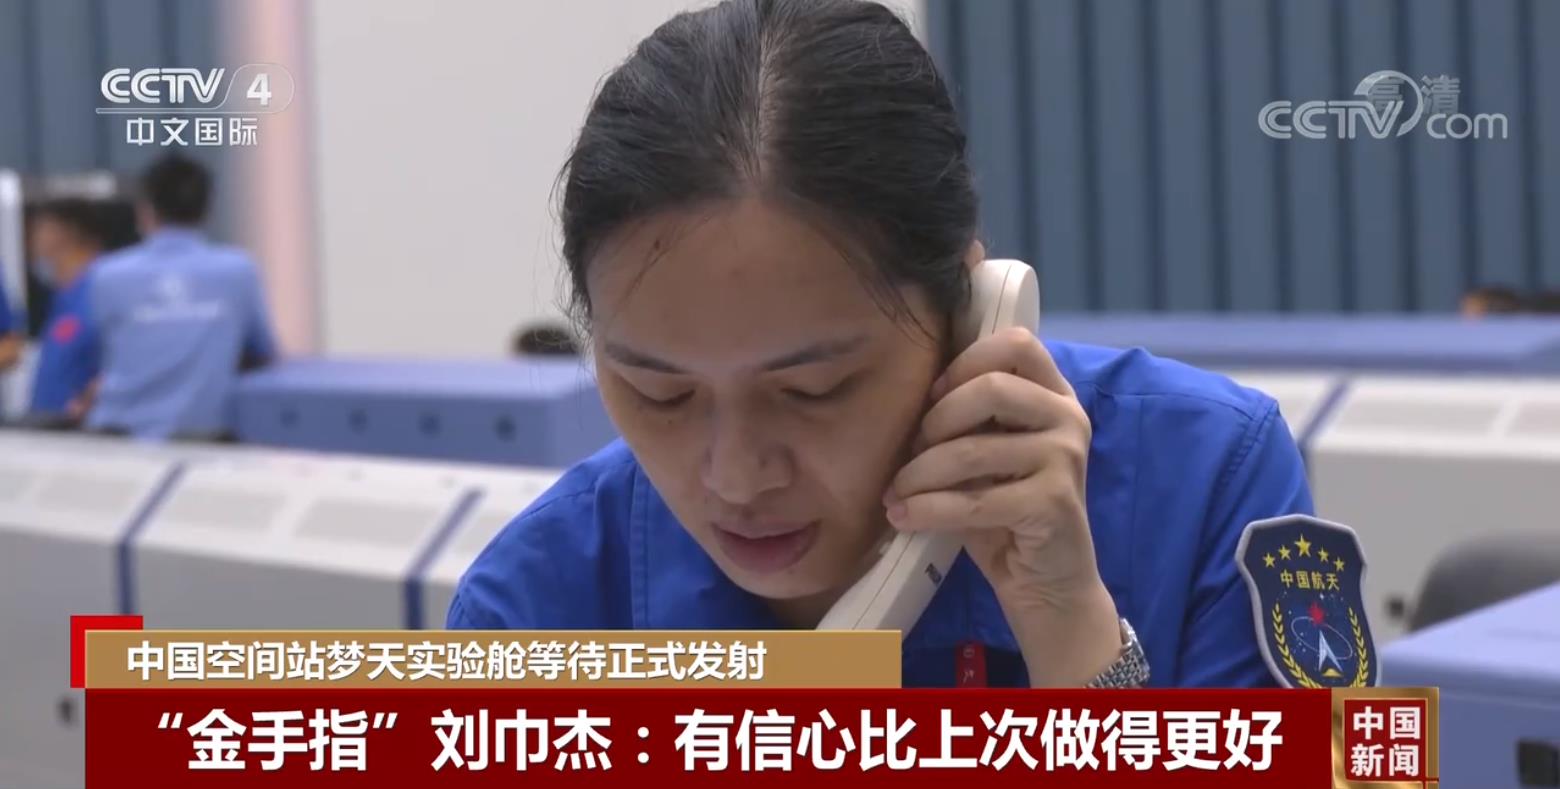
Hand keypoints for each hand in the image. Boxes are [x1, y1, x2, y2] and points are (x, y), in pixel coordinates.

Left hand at [882, 326, 1122, 685]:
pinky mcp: (1053, 504)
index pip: (1016, 344)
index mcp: (1055, 396)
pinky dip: (928, 509)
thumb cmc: (1006, 514)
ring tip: (894, 494)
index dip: (964, 364)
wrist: (1048, 584)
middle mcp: (1069, 418)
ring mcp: (1066, 459)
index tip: (931, 400)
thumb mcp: (987, 456)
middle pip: (990, 388)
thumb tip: (902, 402)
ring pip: (971, 449)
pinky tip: (904, 517)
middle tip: (909, 455)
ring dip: (918, 474)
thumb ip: (966, 422)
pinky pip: (974, 500)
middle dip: (935, 421)